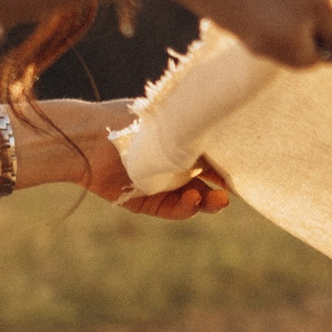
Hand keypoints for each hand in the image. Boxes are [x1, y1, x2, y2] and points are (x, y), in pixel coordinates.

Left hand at [21, 99, 231, 218]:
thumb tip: (233, 144)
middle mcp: (171, 166)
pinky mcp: (145, 203)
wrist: (88, 139)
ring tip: (217, 200)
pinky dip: (185, 207)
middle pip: (206, 185)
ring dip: (207, 202)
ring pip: (192, 201)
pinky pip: (172, 210)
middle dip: (221, 191)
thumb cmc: (129, 122)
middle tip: (231, 193)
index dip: (227, 169)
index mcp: (179, 144)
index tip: (243, 172)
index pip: (211, 161)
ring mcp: (159, 186)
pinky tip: (193, 199)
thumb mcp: (171, 124)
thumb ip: (199, 135)